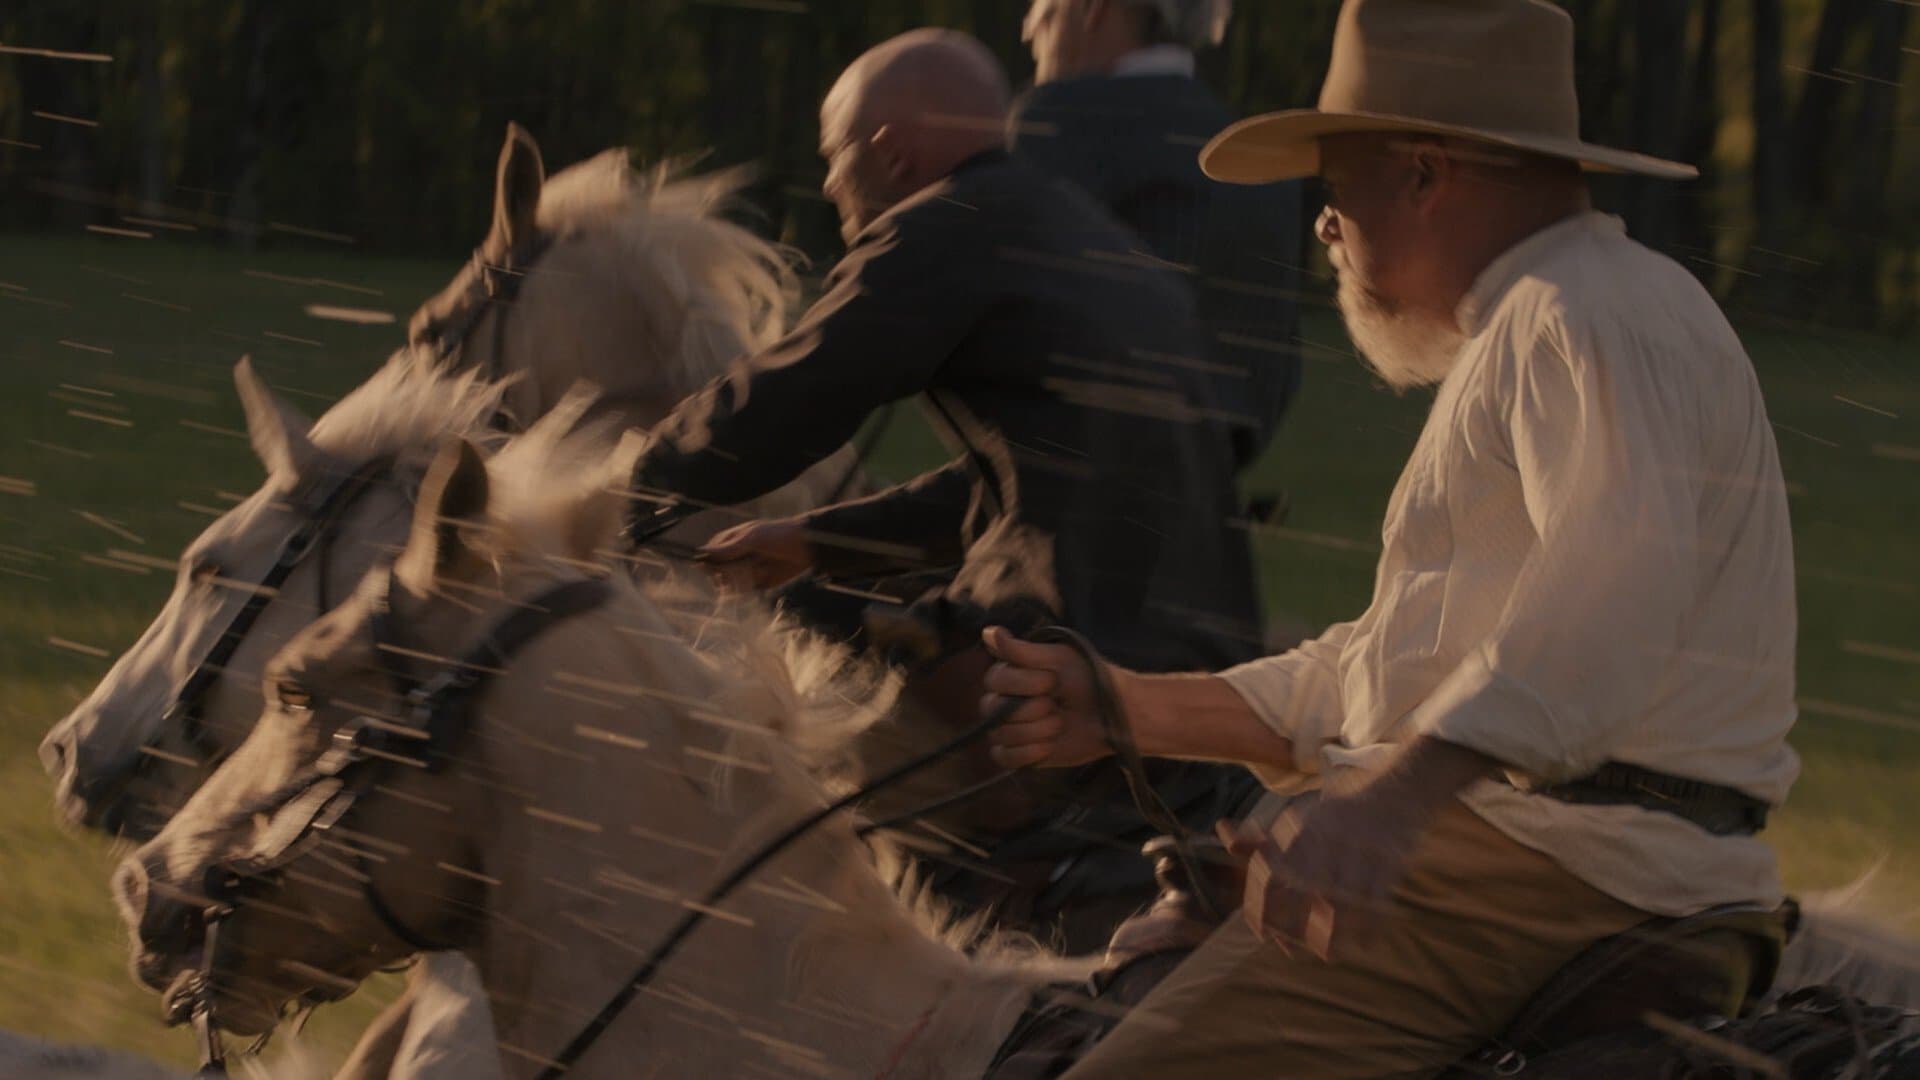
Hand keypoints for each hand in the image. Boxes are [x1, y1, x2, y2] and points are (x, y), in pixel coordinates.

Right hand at [698, 518, 813, 590]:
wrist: (807, 548)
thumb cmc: (777, 535)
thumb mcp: (752, 538)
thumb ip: (728, 548)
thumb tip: (702, 553)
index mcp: (732, 541)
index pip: (710, 554)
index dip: (710, 562)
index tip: (714, 567)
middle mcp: (737, 557)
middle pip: (718, 572)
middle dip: (728, 573)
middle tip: (745, 566)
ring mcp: (747, 571)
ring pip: (731, 584)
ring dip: (743, 579)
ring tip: (761, 567)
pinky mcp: (759, 584)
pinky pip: (746, 592)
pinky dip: (752, 587)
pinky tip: (764, 575)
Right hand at [978, 626, 1114, 768]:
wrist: (1114, 716)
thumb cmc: (1089, 679)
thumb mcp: (1058, 658)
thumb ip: (1020, 650)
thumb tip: (988, 631)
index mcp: (1010, 674)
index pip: (994, 680)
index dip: (1024, 683)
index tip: (1053, 681)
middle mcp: (1003, 700)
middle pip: (991, 709)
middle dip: (1031, 709)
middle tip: (1058, 704)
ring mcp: (1010, 728)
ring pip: (1001, 734)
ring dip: (1037, 730)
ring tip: (1061, 723)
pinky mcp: (1020, 754)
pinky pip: (1005, 757)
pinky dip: (1029, 752)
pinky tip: (1050, 744)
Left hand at [1217, 784, 1423, 961]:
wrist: (1391, 794)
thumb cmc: (1334, 817)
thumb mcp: (1295, 820)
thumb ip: (1260, 837)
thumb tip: (1222, 830)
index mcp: (1296, 828)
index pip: (1268, 874)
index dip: (1262, 909)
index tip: (1263, 934)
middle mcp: (1323, 836)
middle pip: (1300, 892)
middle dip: (1294, 928)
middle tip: (1293, 949)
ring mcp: (1358, 849)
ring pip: (1339, 903)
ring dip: (1332, 935)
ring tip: (1328, 953)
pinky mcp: (1388, 860)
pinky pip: (1375, 903)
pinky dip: (1368, 927)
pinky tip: (1362, 941)